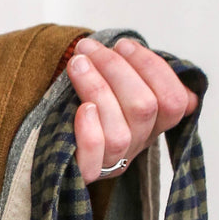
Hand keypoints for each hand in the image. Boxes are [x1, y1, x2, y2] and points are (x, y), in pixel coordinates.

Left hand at [68, 35, 197, 182]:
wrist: (44, 151)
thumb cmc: (80, 111)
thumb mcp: (112, 92)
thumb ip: (127, 75)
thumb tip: (127, 48)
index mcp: (153, 125)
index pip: (174, 101)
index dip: (152, 68)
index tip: (122, 44)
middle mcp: (137, 146)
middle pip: (145, 109)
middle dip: (117, 69)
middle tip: (89, 48)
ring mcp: (113, 163)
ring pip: (119, 131)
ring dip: (97, 88)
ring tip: (77, 63)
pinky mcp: (85, 175)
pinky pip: (95, 154)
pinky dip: (90, 129)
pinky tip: (81, 108)